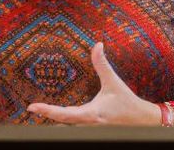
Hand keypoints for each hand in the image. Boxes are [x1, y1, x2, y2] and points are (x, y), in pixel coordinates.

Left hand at [27, 42, 161, 125]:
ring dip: (54, 121)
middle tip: (32, 109)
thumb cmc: (126, 102)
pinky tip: (55, 117)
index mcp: (91, 114)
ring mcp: (89, 129)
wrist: (141, 121)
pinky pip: (73, 127)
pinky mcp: (91, 128)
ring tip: (39, 113)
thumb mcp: (113, 82)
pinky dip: (63, 122)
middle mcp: (87, 125)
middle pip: (61, 123)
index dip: (47, 111)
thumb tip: (98, 44)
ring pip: (67, 128)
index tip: (32, 107)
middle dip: (47, 116)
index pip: (63, 114)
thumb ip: (102, 64)